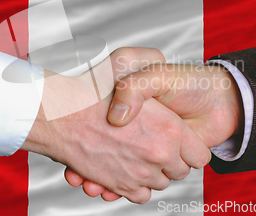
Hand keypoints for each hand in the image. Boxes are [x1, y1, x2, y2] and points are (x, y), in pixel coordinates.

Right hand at [21, 49, 209, 203]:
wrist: (56, 114)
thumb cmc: (90, 87)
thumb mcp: (127, 60)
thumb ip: (152, 60)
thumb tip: (166, 73)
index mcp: (170, 128)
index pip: (199, 154)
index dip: (191, 148)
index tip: (179, 140)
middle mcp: (159, 154)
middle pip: (180, 171)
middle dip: (171, 161)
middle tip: (154, 143)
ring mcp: (140, 174)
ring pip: (160, 184)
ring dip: (152, 173)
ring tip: (136, 153)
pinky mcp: (121, 187)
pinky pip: (140, 196)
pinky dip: (136, 186)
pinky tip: (125, 168)